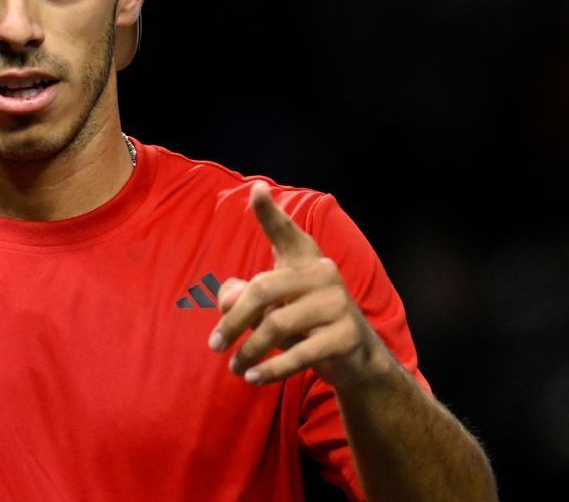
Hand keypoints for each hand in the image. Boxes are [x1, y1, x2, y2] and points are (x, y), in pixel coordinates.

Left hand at [207, 182, 393, 388]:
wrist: (355, 360)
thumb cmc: (302, 324)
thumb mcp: (269, 310)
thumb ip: (241, 299)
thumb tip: (229, 300)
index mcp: (305, 260)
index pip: (285, 232)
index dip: (270, 212)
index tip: (257, 189)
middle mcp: (323, 274)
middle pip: (261, 290)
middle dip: (232, 321)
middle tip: (214, 345)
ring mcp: (337, 304)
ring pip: (275, 325)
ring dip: (248, 350)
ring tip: (234, 367)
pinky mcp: (345, 336)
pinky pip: (298, 354)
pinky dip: (270, 369)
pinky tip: (252, 378)